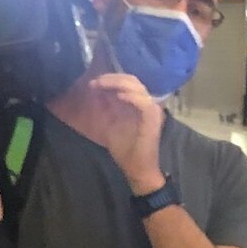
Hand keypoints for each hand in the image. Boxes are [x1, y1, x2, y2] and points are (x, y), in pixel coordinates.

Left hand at [83, 73, 168, 194]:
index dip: (110, 79)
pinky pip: (143, 102)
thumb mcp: (110, 124)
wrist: (137, 169)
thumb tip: (97, 93)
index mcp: (138, 103)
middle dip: (111, 78)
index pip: (127, 82)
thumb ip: (106, 109)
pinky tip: (118, 96)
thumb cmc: (125, 149)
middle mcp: (147, 102)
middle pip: (132, 80)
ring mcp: (152, 109)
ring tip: (101, 85)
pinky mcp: (153, 118)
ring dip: (117, 84)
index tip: (93, 83)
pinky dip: (130, 97)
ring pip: (137, 87)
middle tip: (95, 82)